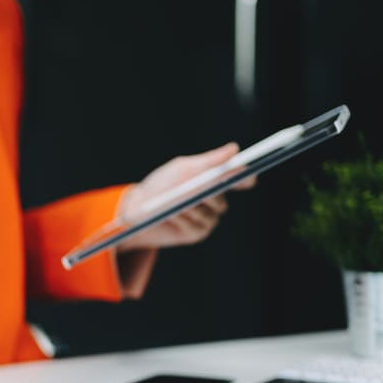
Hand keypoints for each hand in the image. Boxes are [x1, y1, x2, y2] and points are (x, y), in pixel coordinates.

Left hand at [116, 142, 256, 250]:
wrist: (135, 210)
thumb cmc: (160, 186)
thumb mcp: (183, 169)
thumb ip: (209, 160)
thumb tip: (235, 149)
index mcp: (213, 181)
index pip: (236, 180)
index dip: (244, 179)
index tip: (247, 177)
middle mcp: (213, 201)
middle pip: (221, 198)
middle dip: (207, 193)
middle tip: (196, 190)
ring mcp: (207, 218)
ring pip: (210, 213)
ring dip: (191, 206)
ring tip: (173, 203)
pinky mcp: (196, 233)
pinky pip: (196, 225)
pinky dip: (182, 219)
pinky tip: (170, 215)